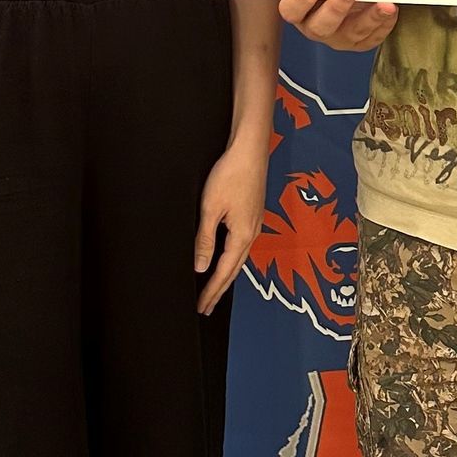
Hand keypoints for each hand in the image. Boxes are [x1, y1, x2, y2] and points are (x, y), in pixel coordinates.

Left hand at [196, 133, 267, 314]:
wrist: (250, 149)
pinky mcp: (253, 214)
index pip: (223, 272)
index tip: (201, 307)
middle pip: (234, 269)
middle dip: (219, 289)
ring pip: (239, 257)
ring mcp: (255, 223)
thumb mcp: (210, 209)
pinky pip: (242, 244)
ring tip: (214, 288)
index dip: (211, 291)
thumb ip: (205, 240)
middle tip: (207, 307)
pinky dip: (231, 258)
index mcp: (242, 235)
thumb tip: (201, 267)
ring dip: (226, 275)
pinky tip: (226, 257)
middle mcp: (252, 233)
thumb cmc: (230, 174)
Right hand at [279, 0, 399, 52]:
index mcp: (299, 11)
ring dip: (369, 17)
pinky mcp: (358, 42)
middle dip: (338, 6)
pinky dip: (383, 24)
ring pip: (351, 33)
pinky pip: (371, 38)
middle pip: (321, 25)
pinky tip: (390, 10)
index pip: (292, 10)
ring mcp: (338, 37)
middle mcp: (316, 27)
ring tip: (384, 3)